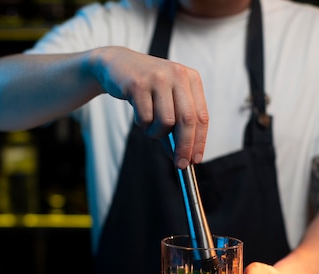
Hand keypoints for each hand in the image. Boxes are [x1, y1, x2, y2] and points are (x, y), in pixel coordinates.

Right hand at [89, 46, 208, 167]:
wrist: (116, 65)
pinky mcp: (138, 83)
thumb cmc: (146, 87)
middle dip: (184, 147)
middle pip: (187, 120)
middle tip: (179, 164)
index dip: (199, 141)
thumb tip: (180, 156)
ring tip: (150, 127)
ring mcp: (158, 78)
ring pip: (166, 121)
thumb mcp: (165, 102)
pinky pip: (145, 118)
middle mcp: (178, 75)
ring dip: (157, 133)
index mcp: (191, 78)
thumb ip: (175, 126)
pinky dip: (142, 124)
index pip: (201, 116)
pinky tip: (139, 115)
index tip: (195, 160)